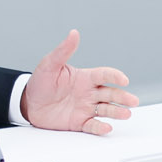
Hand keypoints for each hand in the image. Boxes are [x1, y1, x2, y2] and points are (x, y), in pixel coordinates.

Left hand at [18, 30, 138, 134]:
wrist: (28, 104)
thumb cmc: (40, 82)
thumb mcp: (50, 64)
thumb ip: (64, 51)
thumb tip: (74, 33)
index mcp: (85, 78)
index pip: (104, 75)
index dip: (115, 77)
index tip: (123, 80)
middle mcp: (89, 93)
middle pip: (110, 94)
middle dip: (123, 97)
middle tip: (132, 101)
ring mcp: (85, 108)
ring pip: (106, 110)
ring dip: (117, 111)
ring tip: (126, 114)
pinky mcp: (79, 122)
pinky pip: (92, 126)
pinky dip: (100, 127)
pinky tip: (107, 128)